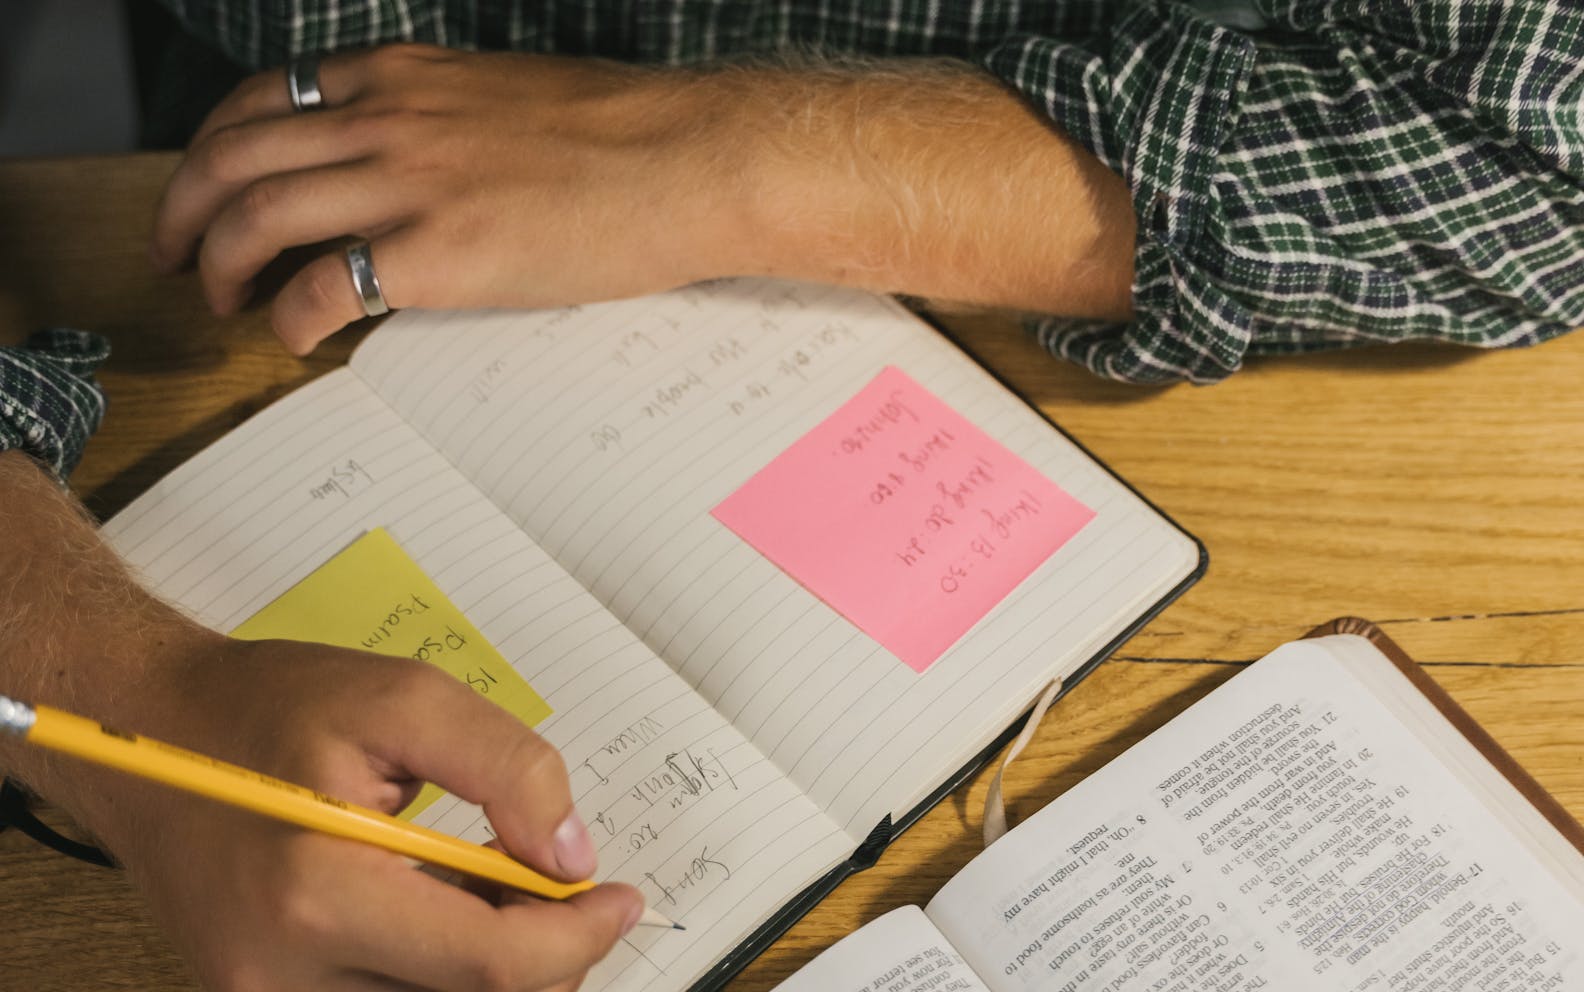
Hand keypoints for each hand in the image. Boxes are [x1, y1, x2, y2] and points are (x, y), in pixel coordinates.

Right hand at [0, 452, 640, 989]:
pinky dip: (436, 968)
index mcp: (319, 893)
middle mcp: (282, 972)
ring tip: (491, 887)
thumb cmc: (268, 707)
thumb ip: (507, 771)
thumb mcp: (404, 700)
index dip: (577, 937)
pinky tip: (441, 907)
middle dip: (543, 955)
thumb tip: (572, 857)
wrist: (143, 733)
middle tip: (567, 892)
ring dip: (488, 964)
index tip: (620, 899)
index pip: (490, 964)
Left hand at [150, 45, 750, 353]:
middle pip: (235, 156)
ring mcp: (410, 183)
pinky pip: (323, 286)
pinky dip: (288, 317)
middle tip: (173, 254)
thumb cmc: (626, 136)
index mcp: (407, 77)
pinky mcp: (439, 254)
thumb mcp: (509, 97)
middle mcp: (390, 119)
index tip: (204, 186)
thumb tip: (413, 164)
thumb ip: (442, 119)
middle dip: (181, 210)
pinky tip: (294, 336)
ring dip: (219, 266)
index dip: (214, 147)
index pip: (265, 97)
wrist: (690, 161)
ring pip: (256, 217)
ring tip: (222, 299)